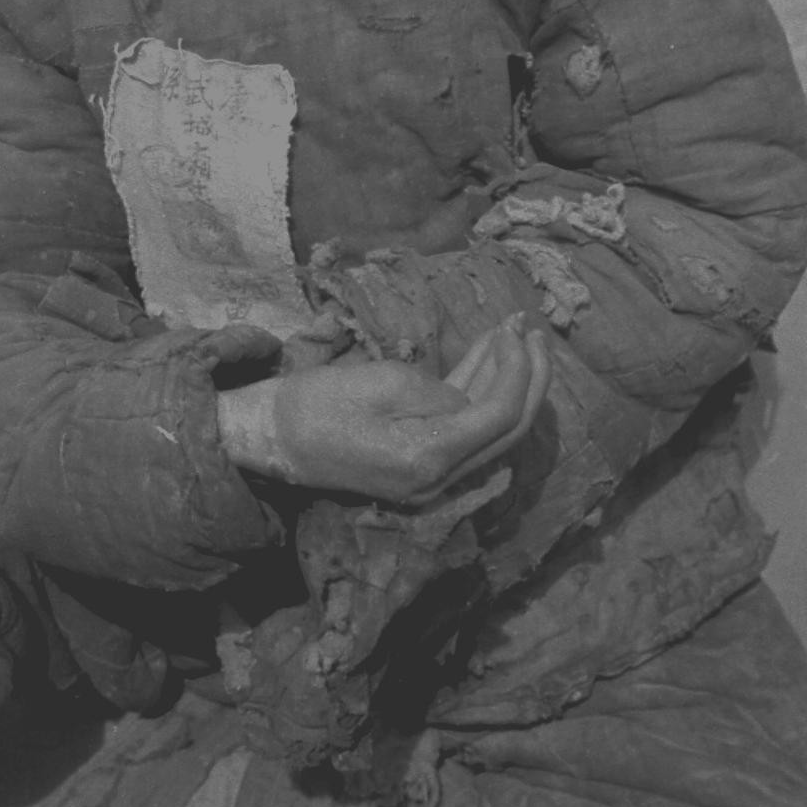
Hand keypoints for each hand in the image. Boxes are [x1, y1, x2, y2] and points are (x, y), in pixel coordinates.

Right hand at [216, 315, 548, 505]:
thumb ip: (437, 391)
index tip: (515, 328)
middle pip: (506, 429)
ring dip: (507, 379)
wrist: (272, 439)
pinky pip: (461, 427)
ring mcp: (431, 475)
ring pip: (488, 428)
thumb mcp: (381, 383)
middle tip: (533, 331)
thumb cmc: (318, 405)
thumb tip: (468, 395)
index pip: (498, 416)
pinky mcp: (420, 461)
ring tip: (518, 332)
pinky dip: (477, 390)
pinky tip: (489, 351)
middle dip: (528, 377)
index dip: (517, 370)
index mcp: (429, 458)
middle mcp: (439, 477)